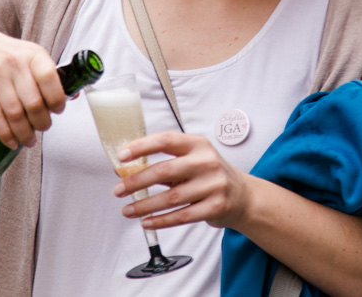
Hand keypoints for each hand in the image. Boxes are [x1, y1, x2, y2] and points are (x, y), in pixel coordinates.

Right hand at [0, 19, 65, 148]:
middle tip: (43, 128)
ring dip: (24, 133)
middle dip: (41, 122)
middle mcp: (15, 63)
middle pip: (33, 102)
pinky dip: (5, 134)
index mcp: (33, 54)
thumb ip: (46, 75)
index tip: (57, 110)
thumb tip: (72, 96)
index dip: (57, 99)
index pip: (50, 78)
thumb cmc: (3, 52)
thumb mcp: (28, 54)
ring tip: (29, 140)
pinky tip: (12, 141)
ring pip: (15, 113)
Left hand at [114, 132, 251, 229]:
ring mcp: (213, 185)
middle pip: (165, 171)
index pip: (165, 141)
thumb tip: (127, 171)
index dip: (141, 147)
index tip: (122, 157)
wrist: (243, 196)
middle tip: (118, 190)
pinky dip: (160, 220)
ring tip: (128, 210)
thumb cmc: (210, 175)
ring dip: (144, 206)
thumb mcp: (193, 160)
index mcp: (198, 144)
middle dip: (136, 182)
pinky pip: (182, 216)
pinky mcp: (215, 206)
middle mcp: (206, 162)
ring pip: (170, 197)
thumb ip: (165, 163)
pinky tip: (147, 221)